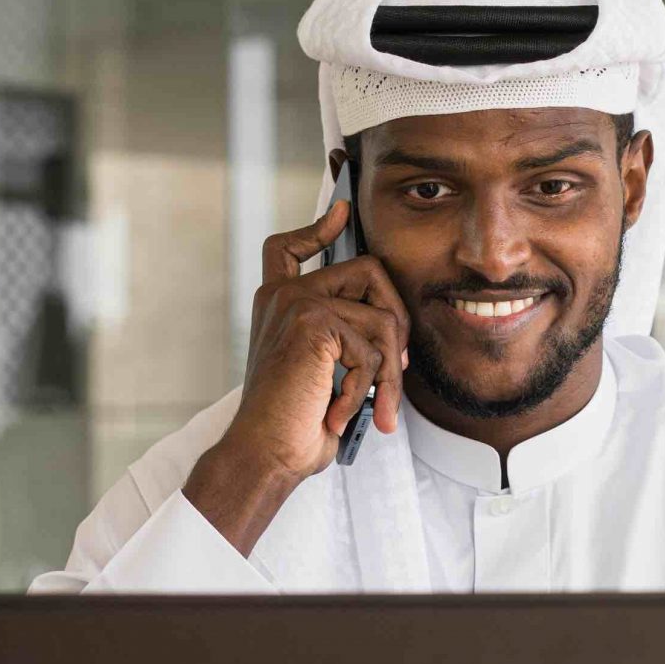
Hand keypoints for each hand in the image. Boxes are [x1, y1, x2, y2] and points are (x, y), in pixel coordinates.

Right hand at [182, 198, 410, 553]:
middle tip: (398, 367)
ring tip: (375, 408)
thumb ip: (345, 337)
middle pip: (369, 271)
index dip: (319, 226)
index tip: (342, 211)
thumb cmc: (295, 421)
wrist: (266, 452)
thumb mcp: (323, 370)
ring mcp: (297, 304)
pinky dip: (368, 390)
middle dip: (397, 320)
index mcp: (279, 303)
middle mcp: (283, 295)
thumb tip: (393, 323)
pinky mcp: (312, 323)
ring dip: (389, 373)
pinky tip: (339, 414)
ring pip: (382, 317)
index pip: (290, 246)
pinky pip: (372, 349)